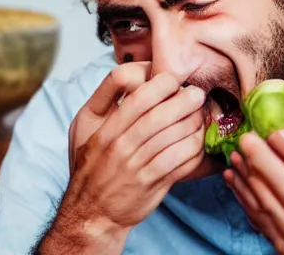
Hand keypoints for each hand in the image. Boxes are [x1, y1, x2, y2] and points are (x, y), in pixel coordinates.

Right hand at [61, 62, 205, 237]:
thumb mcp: (84, 125)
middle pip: (160, 118)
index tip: (173, 79)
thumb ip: (104, 97)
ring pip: (175, 139)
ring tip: (200, 114)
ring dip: (194, 123)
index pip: (138, 100)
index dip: (161, 85)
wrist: (92, 211)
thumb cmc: (90, 162)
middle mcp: (121, 148)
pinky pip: (182, 162)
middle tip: (197, 93)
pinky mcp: (154, 184)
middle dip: (184, 101)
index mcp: (105, 130)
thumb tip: (130, 72)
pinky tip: (198, 138)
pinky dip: (195, 147)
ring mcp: (139, 168)